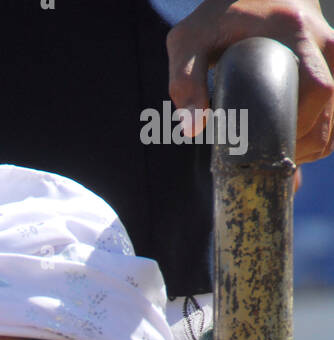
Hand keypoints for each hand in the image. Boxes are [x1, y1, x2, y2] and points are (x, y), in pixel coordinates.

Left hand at [168, 0, 333, 161]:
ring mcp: (333, 49)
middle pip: (330, 106)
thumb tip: (193, 129)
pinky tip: (297, 144)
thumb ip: (185, 80)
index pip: (316, 88)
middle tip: (268, 159)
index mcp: (294, 30)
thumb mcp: (190, 40)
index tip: (267, 148)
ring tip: (279, 155)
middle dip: (304, 142)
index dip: (298, 127)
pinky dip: (322, 132)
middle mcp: (322, 38)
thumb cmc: (217, 17)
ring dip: (315, 142)